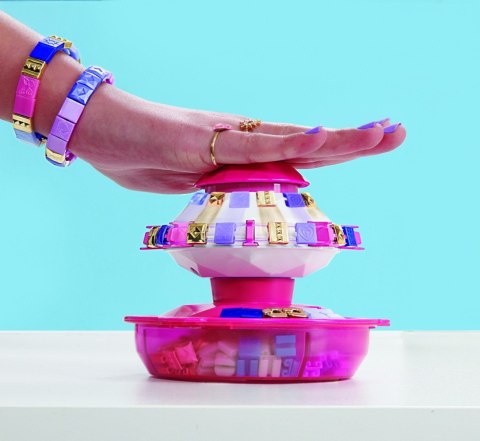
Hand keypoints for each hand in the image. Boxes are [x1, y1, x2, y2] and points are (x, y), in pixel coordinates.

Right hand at [70, 85, 405, 193]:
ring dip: (337, 140)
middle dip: (354, 141)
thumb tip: (243, 191)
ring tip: (380, 132)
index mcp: (238, 155)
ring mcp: (223, 139)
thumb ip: (219, 184)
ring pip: (290, 142)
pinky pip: (252, 147)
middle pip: (306, 145)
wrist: (98, 129)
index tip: (369, 142)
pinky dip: (289, 144)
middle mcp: (240, 141)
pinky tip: (322, 137)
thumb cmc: (140, 154)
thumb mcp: (187, 181)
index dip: (335, 151)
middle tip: (396, 132)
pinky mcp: (202, 141)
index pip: (296, 155)